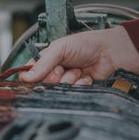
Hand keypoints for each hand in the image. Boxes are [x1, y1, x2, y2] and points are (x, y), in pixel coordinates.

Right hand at [19, 26, 138, 84]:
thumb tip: (27, 77)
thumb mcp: (61, 48)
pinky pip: (72, 95)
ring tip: (78, 70)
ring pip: (58, 92)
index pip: (29, 75)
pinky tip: (86, 77)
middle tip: (63, 68)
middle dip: (54, 77)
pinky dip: (80, 85)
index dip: (35, 76)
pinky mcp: (78, 91)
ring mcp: (66, 83)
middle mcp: (53, 73)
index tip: (47, 69)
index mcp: (45, 61)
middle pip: (43, 86)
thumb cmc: (87, 44)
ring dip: (69, 80)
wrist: (111, 52)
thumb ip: (43, 62)